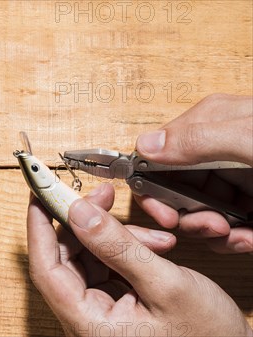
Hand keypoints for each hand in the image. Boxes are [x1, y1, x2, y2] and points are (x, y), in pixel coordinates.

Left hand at [27, 183, 252, 335]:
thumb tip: (80, 213)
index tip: (40, 194)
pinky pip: (106, 267)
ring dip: (115, 238)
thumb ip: (119, 247)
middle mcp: (86, 319)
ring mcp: (99, 313)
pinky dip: (125, 251)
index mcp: (88, 323)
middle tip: (103, 195)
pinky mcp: (114, 306)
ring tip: (154, 238)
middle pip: (66, 259)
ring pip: (88, 259)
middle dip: (86, 223)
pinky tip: (153, 247)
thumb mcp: (166, 285)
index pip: (45, 268)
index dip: (40, 228)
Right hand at [134, 94, 252, 252]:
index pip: (156, 155)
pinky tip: (249, 238)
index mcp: (211, 124)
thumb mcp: (250, 138)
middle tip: (211, 226)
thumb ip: (198, 139)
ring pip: (200, 212)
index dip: (152, 188)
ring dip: (213, 231)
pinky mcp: (252, 202)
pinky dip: (235, 239)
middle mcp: (218, 151)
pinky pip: (228, 226)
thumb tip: (146, 145)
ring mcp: (237, 178)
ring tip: (236, 235)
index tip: (163, 214)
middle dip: (187, 215)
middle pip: (175, 188)